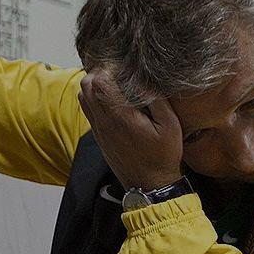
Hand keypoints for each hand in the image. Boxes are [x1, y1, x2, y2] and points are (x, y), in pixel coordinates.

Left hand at [77, 69, 183, 190]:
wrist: (149, 185)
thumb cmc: (163, 156)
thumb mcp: (170, 125)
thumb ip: (156, 98)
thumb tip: (142, 77)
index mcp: (120, 116)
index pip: (99, 81)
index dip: (111, 68)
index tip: (126, 69)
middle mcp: (104, 121)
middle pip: (86, 84)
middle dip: (101, 73)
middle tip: (121, 74)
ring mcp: (98, 129)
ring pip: (83, 96)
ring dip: (96, 85)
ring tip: (117, 85)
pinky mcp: (98, 135)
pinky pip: (87, 109)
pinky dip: (95, 98)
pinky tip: (114, 100)